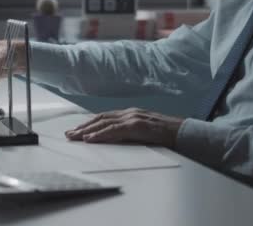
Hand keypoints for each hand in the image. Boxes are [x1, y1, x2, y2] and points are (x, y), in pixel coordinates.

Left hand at [65, 108, 184, 148]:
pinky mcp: (137, 126)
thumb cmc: (166, 135)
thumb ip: (129, 133)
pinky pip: (114, 130)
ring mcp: (133, 118)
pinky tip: (90, 139)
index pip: (104, 117)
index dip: (89, 123)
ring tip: (75, 137)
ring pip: (104, 123)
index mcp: (130, 114)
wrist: (184, 133)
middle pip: (100, 118)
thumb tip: (113, 140)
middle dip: (83, 126)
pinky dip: (100, 134)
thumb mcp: (144, 132)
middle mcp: (129, 113)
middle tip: (69, 134)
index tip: (77, 130)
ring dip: (87, 130)